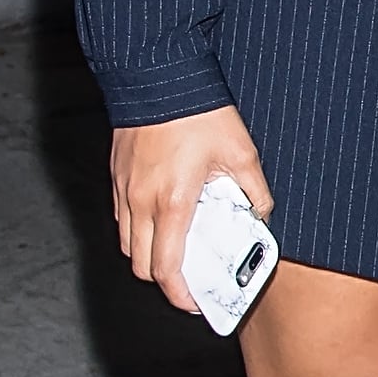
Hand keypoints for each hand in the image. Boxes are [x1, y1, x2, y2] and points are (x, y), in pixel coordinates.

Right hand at [110, 108, 271, 314]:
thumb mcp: (241, 152)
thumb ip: (255, 191)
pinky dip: (139, 230)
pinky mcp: (117, 176)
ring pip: (128, 244)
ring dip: (149, 256)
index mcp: (172, 203)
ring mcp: (124, 190)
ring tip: (177, 250)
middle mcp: (141, 202)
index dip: (180, 295)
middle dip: (165, 281)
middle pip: (141, 266)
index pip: (167, 270)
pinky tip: (163, 218)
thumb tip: (260, 213)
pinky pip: (122, 218)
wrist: (157, 74)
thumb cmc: (197, 111)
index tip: (195, 303)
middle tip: (190, 281)